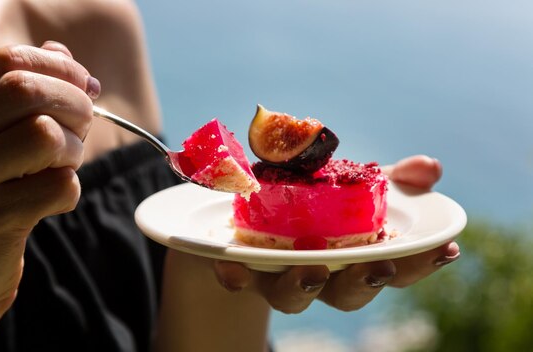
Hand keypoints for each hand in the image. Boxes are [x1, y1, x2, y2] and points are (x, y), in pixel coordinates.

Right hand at [0, 42, 98, 347]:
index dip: (57, 65)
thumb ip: (30, 103)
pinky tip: (55, 199)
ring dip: (74, 150)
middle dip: (74, 103)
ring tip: (65, 167)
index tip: (83, 84)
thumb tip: (70, 62)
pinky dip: (70, 191)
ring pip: (44, 135)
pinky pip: (57, 187)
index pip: (5, 61)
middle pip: (26, 90)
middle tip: (85, 126)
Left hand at [214, 155, 459, 312]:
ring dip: (304, 286)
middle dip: (365, 283)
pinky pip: (237, 278)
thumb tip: (430, 168)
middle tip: (378, 267)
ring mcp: (278, 276)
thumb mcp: (352, 185)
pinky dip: (235, 275)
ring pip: (293, 296)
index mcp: (352, 259)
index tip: (448, 249)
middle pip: (347, 294)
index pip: (394, 269)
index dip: (422, 264)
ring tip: (311, 269)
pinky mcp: (240, 268)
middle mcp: (320, 276)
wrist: (251, 218)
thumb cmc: (315, 205)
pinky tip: (232, 268)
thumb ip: (391, 179)